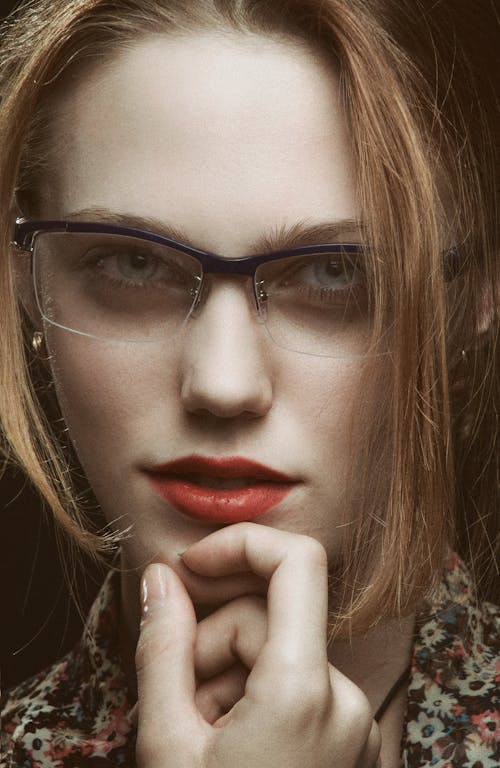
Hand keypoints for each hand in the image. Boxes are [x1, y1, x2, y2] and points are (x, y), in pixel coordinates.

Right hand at [134, 522, 380, 767]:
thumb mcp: (167, 746)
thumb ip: (162, 649)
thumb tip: (161, 578)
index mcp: (304, 693)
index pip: (297, 560)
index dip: (241, 544)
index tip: (193, 566)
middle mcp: (348, 702)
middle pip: (270, 618)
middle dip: (213, 644)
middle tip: (176, 704)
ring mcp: (358, 728)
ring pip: (282, 657)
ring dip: (231, 681)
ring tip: (200, 739)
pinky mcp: (357, 747)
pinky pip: (304, 693)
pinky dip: (262, 705)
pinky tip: (232, 749)